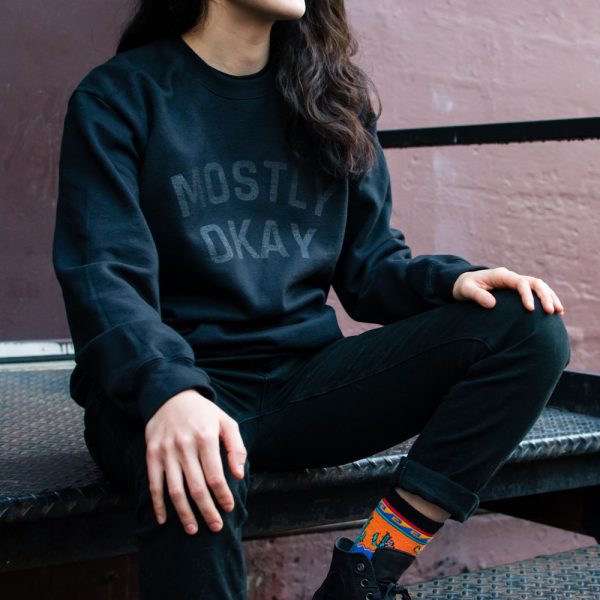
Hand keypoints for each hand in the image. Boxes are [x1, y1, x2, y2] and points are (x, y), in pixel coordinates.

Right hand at [144, 389, 246, 534]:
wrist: (171, 396)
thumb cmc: (204, 413)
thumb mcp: (226, 422)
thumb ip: (236, 448)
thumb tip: (238, 475)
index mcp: (205, 438)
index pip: (215, 476)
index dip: (222, 496)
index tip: (228, 508)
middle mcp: (185, 446)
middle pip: (196, 487)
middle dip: (207, 511)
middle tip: (215, 527)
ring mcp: (166, 451)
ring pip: (175, 490)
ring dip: (184, 514)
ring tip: (193, 530)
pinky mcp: (152, 454)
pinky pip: (154, 484)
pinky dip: (158, 505)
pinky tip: (164, 520)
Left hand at [452, 267, 564, 314]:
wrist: (463, 282)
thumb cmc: (464, 286)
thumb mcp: (466, 290)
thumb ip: (477, 296)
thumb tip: (492, 304)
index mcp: (501, 275)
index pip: (520, 283)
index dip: (527, 295)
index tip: (531, 309)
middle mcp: (511, 277)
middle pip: (535, 282)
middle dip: (545, 296)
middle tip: (551, 311)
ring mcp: (515, 282)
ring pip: (539, 286)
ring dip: (550, 297)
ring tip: (559, 312)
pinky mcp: (517, 290)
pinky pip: (535, 292)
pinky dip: (546, 299)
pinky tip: (554, 312)